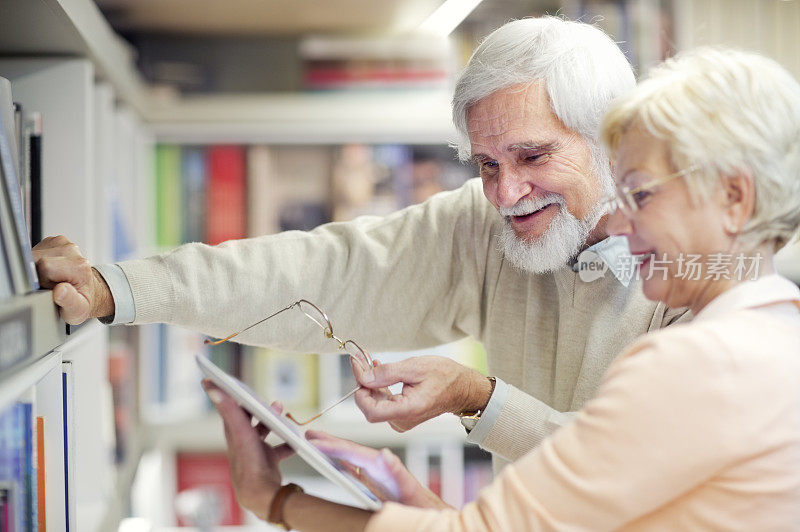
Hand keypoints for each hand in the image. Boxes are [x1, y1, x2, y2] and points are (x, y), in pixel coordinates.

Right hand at [33, 235, 113, 323]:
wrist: (88, 291)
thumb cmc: (81, 301)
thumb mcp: (78, 309)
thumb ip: (69, 301)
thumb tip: (60, 291)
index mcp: (79, 266)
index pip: (45, 267)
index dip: (42, 281)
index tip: (50, 289)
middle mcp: (72, 251)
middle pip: (37, 258)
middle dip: (37, 275)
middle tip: (49, 286)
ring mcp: (64, 244)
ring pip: (35, 253)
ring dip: (37, 268)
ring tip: (50, 279)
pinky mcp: (55, 241)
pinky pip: (36, 250)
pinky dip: (38, 262)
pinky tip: (48, 271)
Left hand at [202, 380, 294, 519]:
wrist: (261, 494)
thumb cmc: (248, 462)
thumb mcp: (240, 431)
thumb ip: (228, 408)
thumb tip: (209, 385)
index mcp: (234, 433)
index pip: (230, 408)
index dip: (231, 395)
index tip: (232, 382)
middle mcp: (243, 441)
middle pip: (249, 419)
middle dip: (259, 408)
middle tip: (272, 401)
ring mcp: (256, 451)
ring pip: (264, 432)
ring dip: (274, 422)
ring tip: (283, 412)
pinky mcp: (268, 461)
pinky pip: (280, 449)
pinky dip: (288, 443)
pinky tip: (297, 440)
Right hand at [306, 430, 450, 509]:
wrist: (426, 513)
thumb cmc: (419, 503)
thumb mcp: (408, 488)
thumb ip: (397, 471)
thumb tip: (385, 454)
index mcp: (381, 465)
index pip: (353, 452)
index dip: (333, 446)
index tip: (315, 441)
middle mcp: (376, 467)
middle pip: (349, 451)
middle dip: (329, 442)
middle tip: (309, 434)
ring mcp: (374, 475)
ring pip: (349, 459)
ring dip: (333, 451)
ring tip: (316, 443)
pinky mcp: (374, 484)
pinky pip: (353, 471)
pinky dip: (341, 464)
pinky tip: (333, 463)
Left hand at [352, 355, 492, 431]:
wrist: (462, 389)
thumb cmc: (445, 377)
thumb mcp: (415, 367)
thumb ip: (387, 373)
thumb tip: (364, 377)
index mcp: (408, 410)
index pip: (371, 410)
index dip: (360, 389)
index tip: (358, 367)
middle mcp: (402, 420)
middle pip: (370, 406)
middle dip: (363, 382)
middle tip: (361, 360)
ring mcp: (402, 420)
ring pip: (374, 404)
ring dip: (369, 383)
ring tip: (369, 362)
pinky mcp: (402, 416)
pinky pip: (383, 403)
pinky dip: (378, 387)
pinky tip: (378, 371)